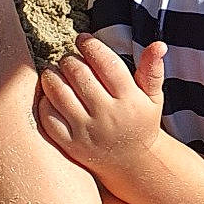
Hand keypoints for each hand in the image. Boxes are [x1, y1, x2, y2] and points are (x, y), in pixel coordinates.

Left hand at [35, 35, 169, 174]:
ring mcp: (87, 132)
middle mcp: (108, 116)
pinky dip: (45, 100)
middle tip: (70, 59)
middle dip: (70, 59)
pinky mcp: (70, 145)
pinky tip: (51, 95)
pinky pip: (48, 116)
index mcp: (130, 100)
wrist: (132, 163)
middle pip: (79, 74)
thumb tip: (159, 44)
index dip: (90, 45)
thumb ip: (152, 69)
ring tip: (56, 71)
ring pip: (59, 92)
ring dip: (52, 75)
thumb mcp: (153, 97)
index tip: (83, 39)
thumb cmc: (141, 122)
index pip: (106, 62)